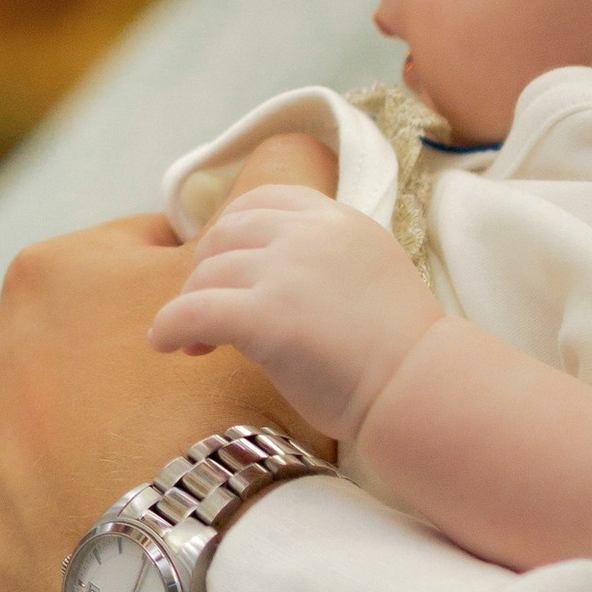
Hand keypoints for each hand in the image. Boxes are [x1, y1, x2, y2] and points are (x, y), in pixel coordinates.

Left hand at [0, 216, 303, 591]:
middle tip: (198, 451)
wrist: (191, 580)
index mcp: (51, 281)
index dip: (196, 312)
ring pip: (17, 455)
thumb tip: (288, 134)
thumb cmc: (242, 418)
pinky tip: (26, 586)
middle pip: (73, 365)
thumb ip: (277, 192)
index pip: (137, 273)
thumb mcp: (278, 277)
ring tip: (141, 526)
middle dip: (123, 393)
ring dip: (64, 477)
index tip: (236, 367)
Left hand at [151, 191, 438, 445]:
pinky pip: (192, 312)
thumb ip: (323, 257)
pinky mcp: (267, 316)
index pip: (261, 202)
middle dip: (206, 271)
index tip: (224, 266)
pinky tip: (169, 347)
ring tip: (198, 344)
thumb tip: (265, 274)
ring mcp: (286, 271)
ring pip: (205, 275)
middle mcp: (308, 234)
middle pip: (224, 235)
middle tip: (207, 311)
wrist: (422, 389)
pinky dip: (170, 328)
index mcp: (337, 219)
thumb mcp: (367, 271)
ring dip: (191, 305)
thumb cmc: (400, 351)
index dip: (230, 232)